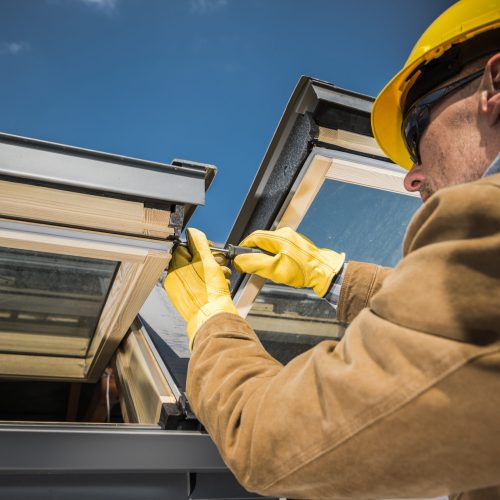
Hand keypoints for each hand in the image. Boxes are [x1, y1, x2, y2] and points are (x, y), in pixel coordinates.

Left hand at [164, 228, 237, 349]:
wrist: (214, 318)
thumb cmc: (209, 293)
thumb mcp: (206, 261)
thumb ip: (199, 244)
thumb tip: (192, 232)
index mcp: (175, 269)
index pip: (183, 248)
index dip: (199, 246)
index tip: (210, 248)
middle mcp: (175, 280)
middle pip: (192, 261)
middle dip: (210, 260)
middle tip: (220, 264)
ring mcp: (182, 291)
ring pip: (199, 274)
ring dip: (214, 273)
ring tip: (223, 278)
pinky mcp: (190, 300)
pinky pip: (200, 286)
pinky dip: (211, 284)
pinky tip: (221, 287)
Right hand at [233, 227, 344, 296]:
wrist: (325, 273)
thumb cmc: (304, 271)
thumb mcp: (275, 270)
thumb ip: (255, 263)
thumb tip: (239, 260)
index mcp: (279, 237)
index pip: (253, 237)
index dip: (243, 247)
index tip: (239, 258)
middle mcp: (285, 234)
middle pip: (261, 241)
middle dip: (254, 253)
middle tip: (251, 266)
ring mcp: (292, 239)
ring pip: (270, 245)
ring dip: (264, 256)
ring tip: (266, 269)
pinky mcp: (296, 245)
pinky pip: (279, 248)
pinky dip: (273, 257)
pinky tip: (277, 268)